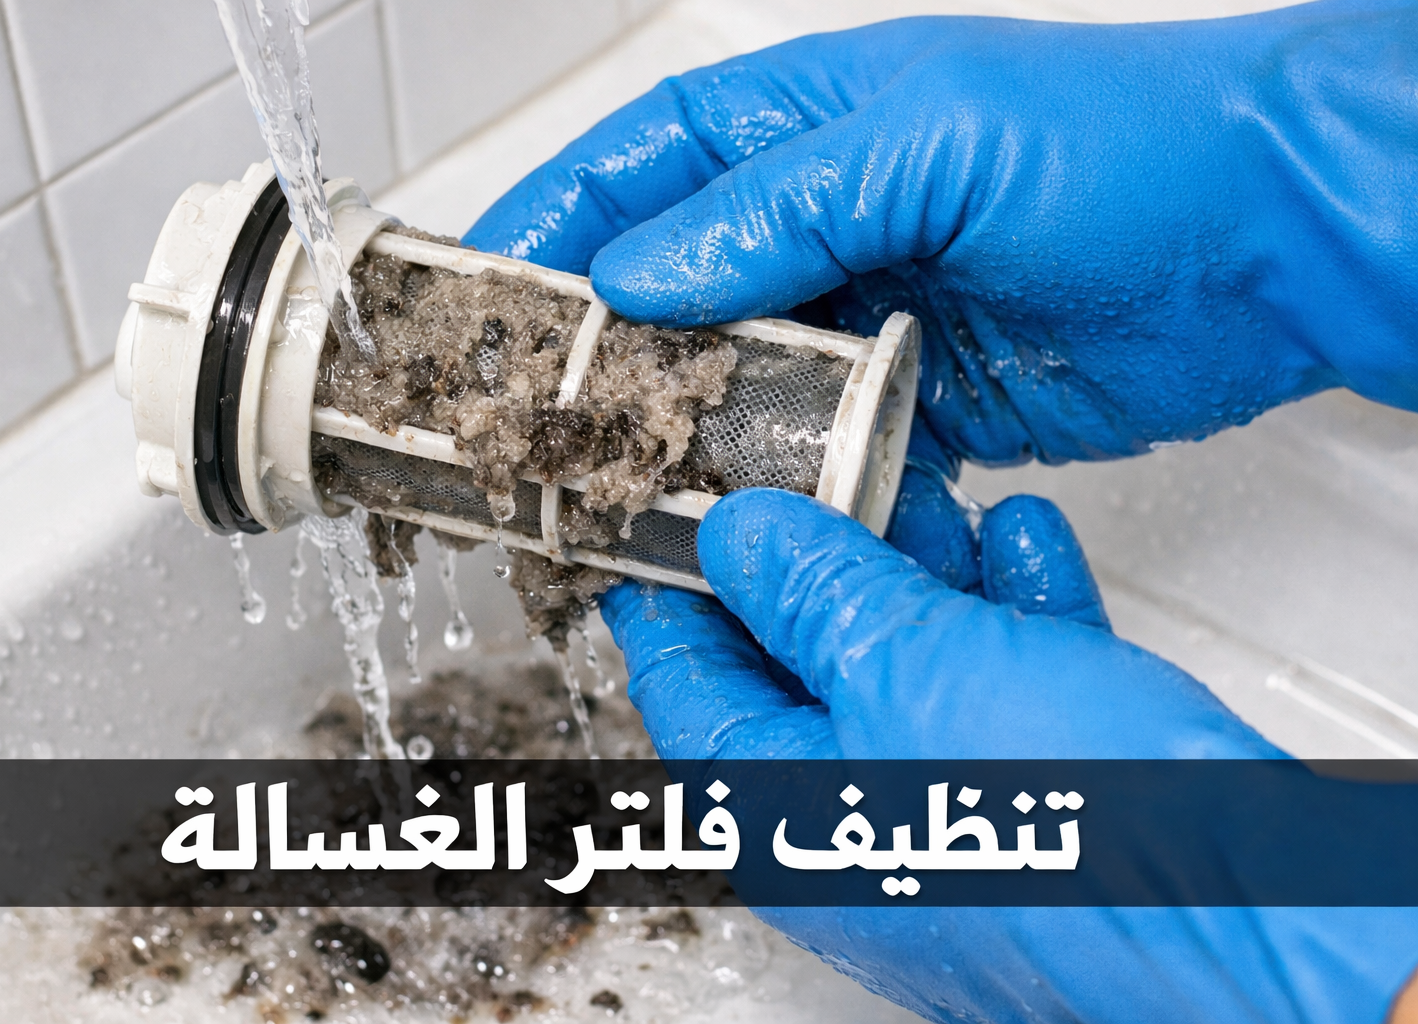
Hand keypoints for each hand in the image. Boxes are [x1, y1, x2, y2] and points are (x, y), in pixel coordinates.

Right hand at [467, 0, 1417, 467]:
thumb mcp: (932, 140)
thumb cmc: (1128, 143)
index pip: (643, 162)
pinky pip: (819, 444)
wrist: (1265, 248)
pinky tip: (744, 505)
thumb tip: (642, 274)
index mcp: (812, 126)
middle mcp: (827, 218)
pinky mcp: (917, 400)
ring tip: (619, 472)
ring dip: (683, 423)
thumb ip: (774, 208)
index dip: (554, 215)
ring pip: (737, 376)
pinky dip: (780, 477)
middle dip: (600, 341)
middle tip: (534, 403)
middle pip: (672, 282)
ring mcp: (868, 314)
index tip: (483, 280)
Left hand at [598, 484, 1417, 1021]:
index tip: (664, 515)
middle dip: (814, 558)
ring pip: (905, 666)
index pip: (681, 681)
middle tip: (812, 472)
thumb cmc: (1074, 841)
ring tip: (917, 487)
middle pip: (798, 666)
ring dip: (915, 570)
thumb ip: (814, 591)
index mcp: (777, 813)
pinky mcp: (1037, 802)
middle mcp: (852, 829)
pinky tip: (1021, 545)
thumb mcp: (907, 667)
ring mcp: (947, 816)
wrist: (1263, 916)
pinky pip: (999, 686)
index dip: (670, 585)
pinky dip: (1004, 609)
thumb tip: (741, 537)